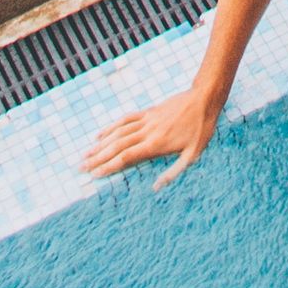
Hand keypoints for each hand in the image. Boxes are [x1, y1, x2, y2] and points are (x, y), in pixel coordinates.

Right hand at [82, 86, 220, 182]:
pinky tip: (101, 134)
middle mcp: (147, 131)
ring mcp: (147, 120)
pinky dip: (111, 126)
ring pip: (118, 132)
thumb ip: (174, 172)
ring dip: (101, 144)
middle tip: (82, 167)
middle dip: (98, 157)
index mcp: (156, 144)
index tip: (94, 174)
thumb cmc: (201, 129)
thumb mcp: (193, 155)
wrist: (204, 99)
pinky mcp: (149, 112)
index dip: (109, 166)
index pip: (126, 157)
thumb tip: (155, 188)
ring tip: (86, 154)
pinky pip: (126, 119)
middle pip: (117, 145)